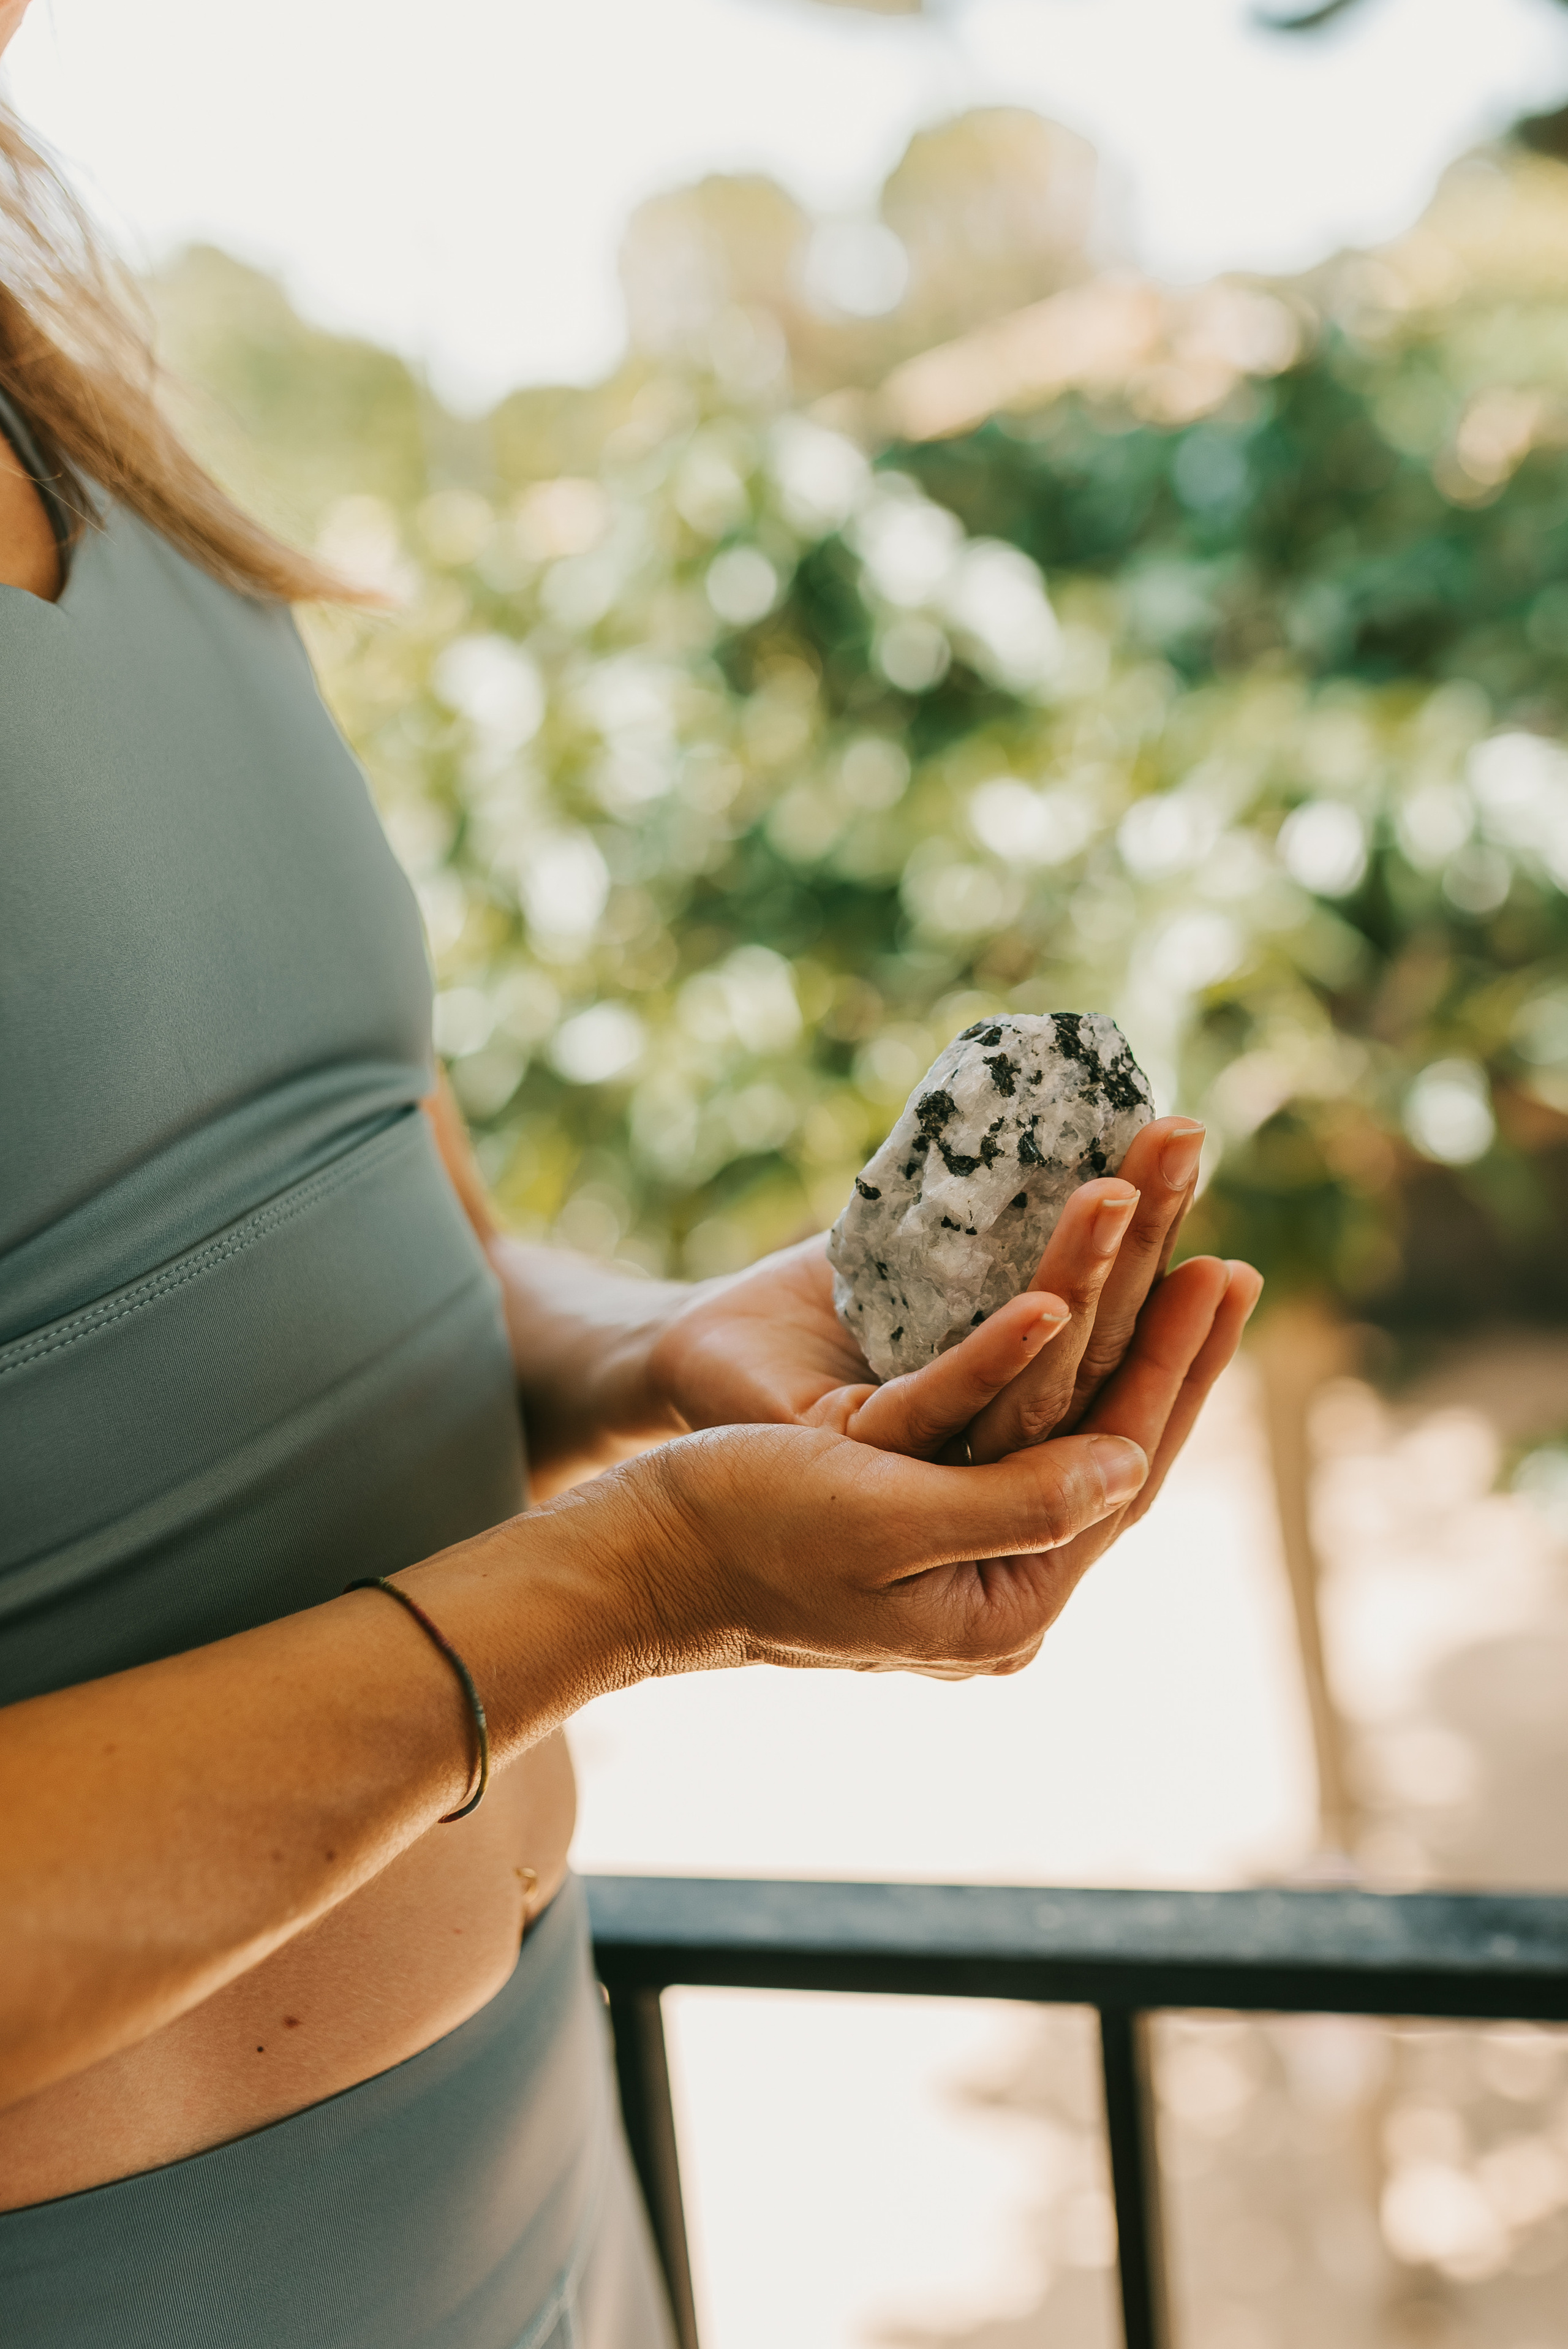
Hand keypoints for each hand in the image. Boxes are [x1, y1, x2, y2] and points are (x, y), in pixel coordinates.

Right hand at [587, 1244, 1260, 1682]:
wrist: (638, 1561)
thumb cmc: (736, 1532)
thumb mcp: (876, 1519)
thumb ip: (1013, 1504)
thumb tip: (1132, 1466)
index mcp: (1002, 1609)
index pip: (1121, 1473)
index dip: (1174, 1367)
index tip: (1222, 1271)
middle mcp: (1000, 1586)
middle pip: (1113, 1450)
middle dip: (1171, 1348)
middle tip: (1233, 1259)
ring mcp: (966, 1553)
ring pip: (1073, 1432)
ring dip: (1131, 1345)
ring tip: (1192, 1266)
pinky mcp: (929, 1510)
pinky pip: (1023, 1426)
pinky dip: (1067, 1361)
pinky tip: (1096, 1316)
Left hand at [649, 1114, 1209, 1463]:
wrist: (687, 1360)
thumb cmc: (807, 1316)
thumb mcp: (922, 1272)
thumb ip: (1002, 1250)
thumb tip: (1093, 1169)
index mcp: (1022, 1432)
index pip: (1126, 1381)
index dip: (1185, 1325)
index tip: (1241, 1254)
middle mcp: (990, 1477)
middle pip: (1099, 1379)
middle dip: (1157, 1266)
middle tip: (1192, 1156)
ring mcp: (926, 1486)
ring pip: (1035, 1394)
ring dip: (1092, 1287)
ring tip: (1127, 1192)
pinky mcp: (854, 1469)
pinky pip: (934, 1410)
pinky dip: (994, 1357)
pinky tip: (1044, 1306)